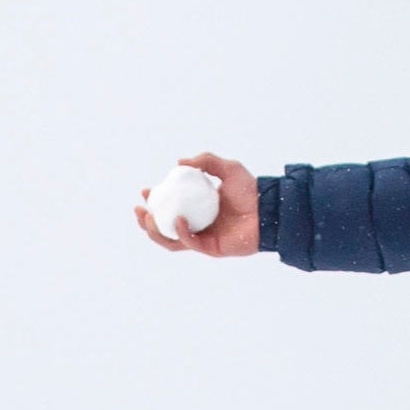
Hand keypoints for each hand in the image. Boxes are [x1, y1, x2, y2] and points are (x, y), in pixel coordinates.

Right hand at [132, 151, 259, 257]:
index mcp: (199, 208)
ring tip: (148, 218)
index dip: (155, 201)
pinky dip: (180, 233)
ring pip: (171, 241)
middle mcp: (199, 224)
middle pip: (165, 228)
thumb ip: (206, 161)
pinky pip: (189, 243)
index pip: (171, 207)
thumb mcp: (228, 168)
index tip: (146, 191)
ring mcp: (204, 238)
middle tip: (140, 209)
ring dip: (156, 232)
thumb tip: (180, 162)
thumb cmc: (251, 190)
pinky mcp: (211, 248)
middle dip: (147, 221)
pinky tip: (177, 220)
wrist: (269, 209)